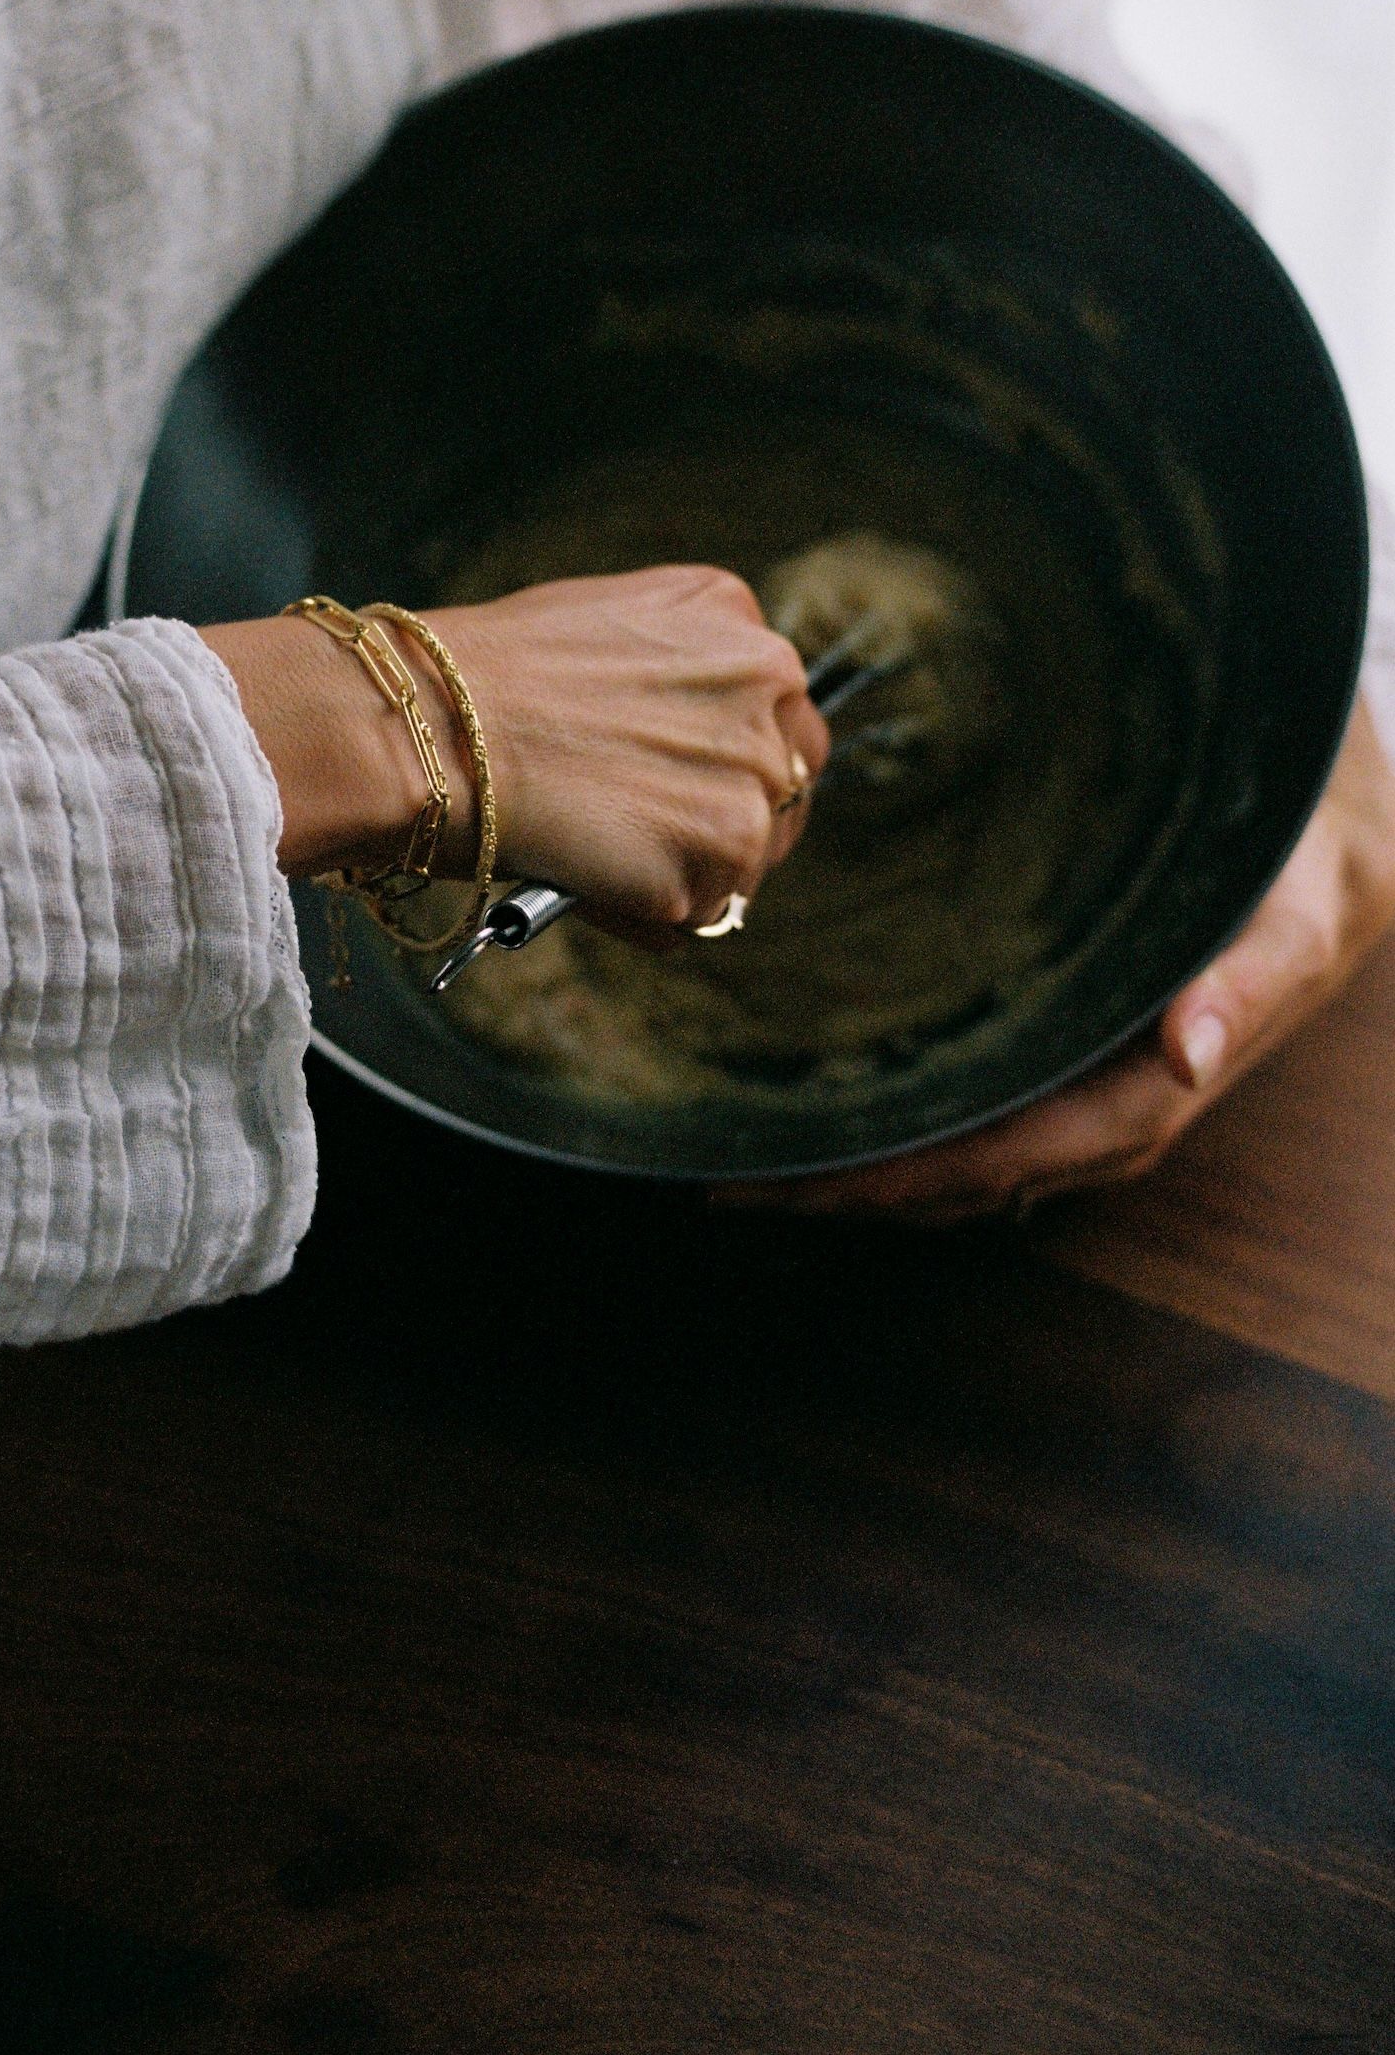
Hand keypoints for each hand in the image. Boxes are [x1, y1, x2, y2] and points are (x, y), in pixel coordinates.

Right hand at [207, 567, 828, 935]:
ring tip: (589, 845)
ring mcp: (754, 769)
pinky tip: (582, 874)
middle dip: (721, 817)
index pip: (774, 710)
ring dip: (678, 871)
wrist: (426, 726)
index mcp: (738, 618)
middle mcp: (770, 682)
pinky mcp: (724, 849)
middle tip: (634, 830)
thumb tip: (674, 748)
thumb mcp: (599, 628)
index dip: (719, 756)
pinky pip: (700, 914)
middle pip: (786, 784)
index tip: (662, 777)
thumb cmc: (476, 677)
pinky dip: (643, 913)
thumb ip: (667, 674)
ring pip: (749, 858)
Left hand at [715, 694, 1394, 1225]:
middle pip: (956, 1179)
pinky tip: (812, 1115)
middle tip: (731, 1183)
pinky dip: (885, 1131)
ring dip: (852, 1174)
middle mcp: (1100, 1116)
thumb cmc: (1299, 885)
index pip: (1003, 1158)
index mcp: (1144, 1094)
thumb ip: (1243, 985)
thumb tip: (1192, 1051)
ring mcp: (1072, 1099)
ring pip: (949, 1164)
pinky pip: (961, 1122)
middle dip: (847, 1191)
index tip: (807, 1181)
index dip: (901, 1180)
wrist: (1322, 863)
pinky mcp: (1053, 1069)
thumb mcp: (1289, 921)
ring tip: (746, 1165)